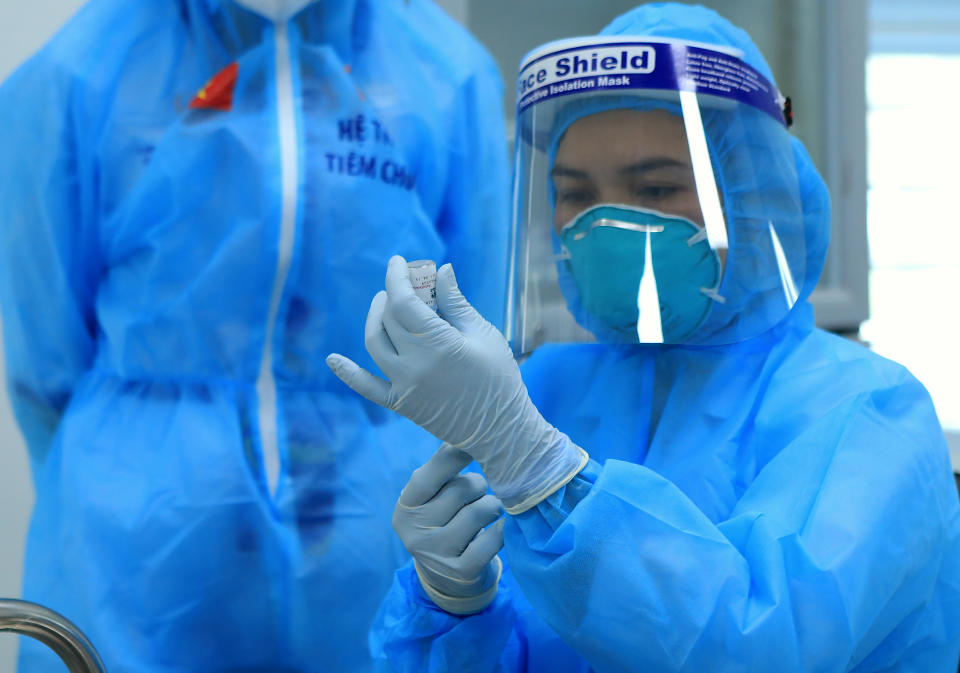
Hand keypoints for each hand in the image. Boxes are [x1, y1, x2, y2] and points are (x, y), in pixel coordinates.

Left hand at [327, 256, 587, 512]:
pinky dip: (347, 373)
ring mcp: (404, 385)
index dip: (397, 277)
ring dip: (375, 318)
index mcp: (439, 344)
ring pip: (375, 343)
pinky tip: (331, 359)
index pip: (404, 301)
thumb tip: (442, 270)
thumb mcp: (483, 334)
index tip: (397, 261)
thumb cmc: (499, 376)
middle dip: (392, 295)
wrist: (500, 428)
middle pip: (389, 318)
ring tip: (384, 304)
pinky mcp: (400, 404)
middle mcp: (415, 364)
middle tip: (402, 285)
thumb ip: (456, 302)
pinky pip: (366, 387)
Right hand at [393, 443, 503, 613]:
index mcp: (407, 507)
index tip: (472, 441)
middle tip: (477, 492)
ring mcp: (438, 554)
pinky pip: (493, 539)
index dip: (451, 457)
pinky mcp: (462, 571)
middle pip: (462, 490)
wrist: (447, 577)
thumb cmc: (443, 520)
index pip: (428, 477)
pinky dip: (500, 530)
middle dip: (477, 485)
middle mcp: (416, 532)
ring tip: (488, 509)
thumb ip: (442, 468)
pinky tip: (496, 529)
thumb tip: (461, 434)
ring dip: (492, 506)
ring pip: (480, 511)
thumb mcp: (432, 496)